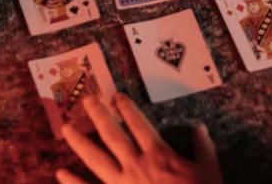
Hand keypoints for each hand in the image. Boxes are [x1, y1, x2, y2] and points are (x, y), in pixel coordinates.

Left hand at [57, 94, 222, 183]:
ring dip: (80, 143)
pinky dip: (73, 182)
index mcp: (159, 155)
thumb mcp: (210, 171)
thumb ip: (204, 148)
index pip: (139, 125)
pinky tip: (60, 172)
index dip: (127, 109)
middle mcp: (136, 165)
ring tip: (67, 129)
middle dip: (99, 116)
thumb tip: (201, 128)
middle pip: (113, 136)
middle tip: (86, 100)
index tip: (116, 96)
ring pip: (96, 159)